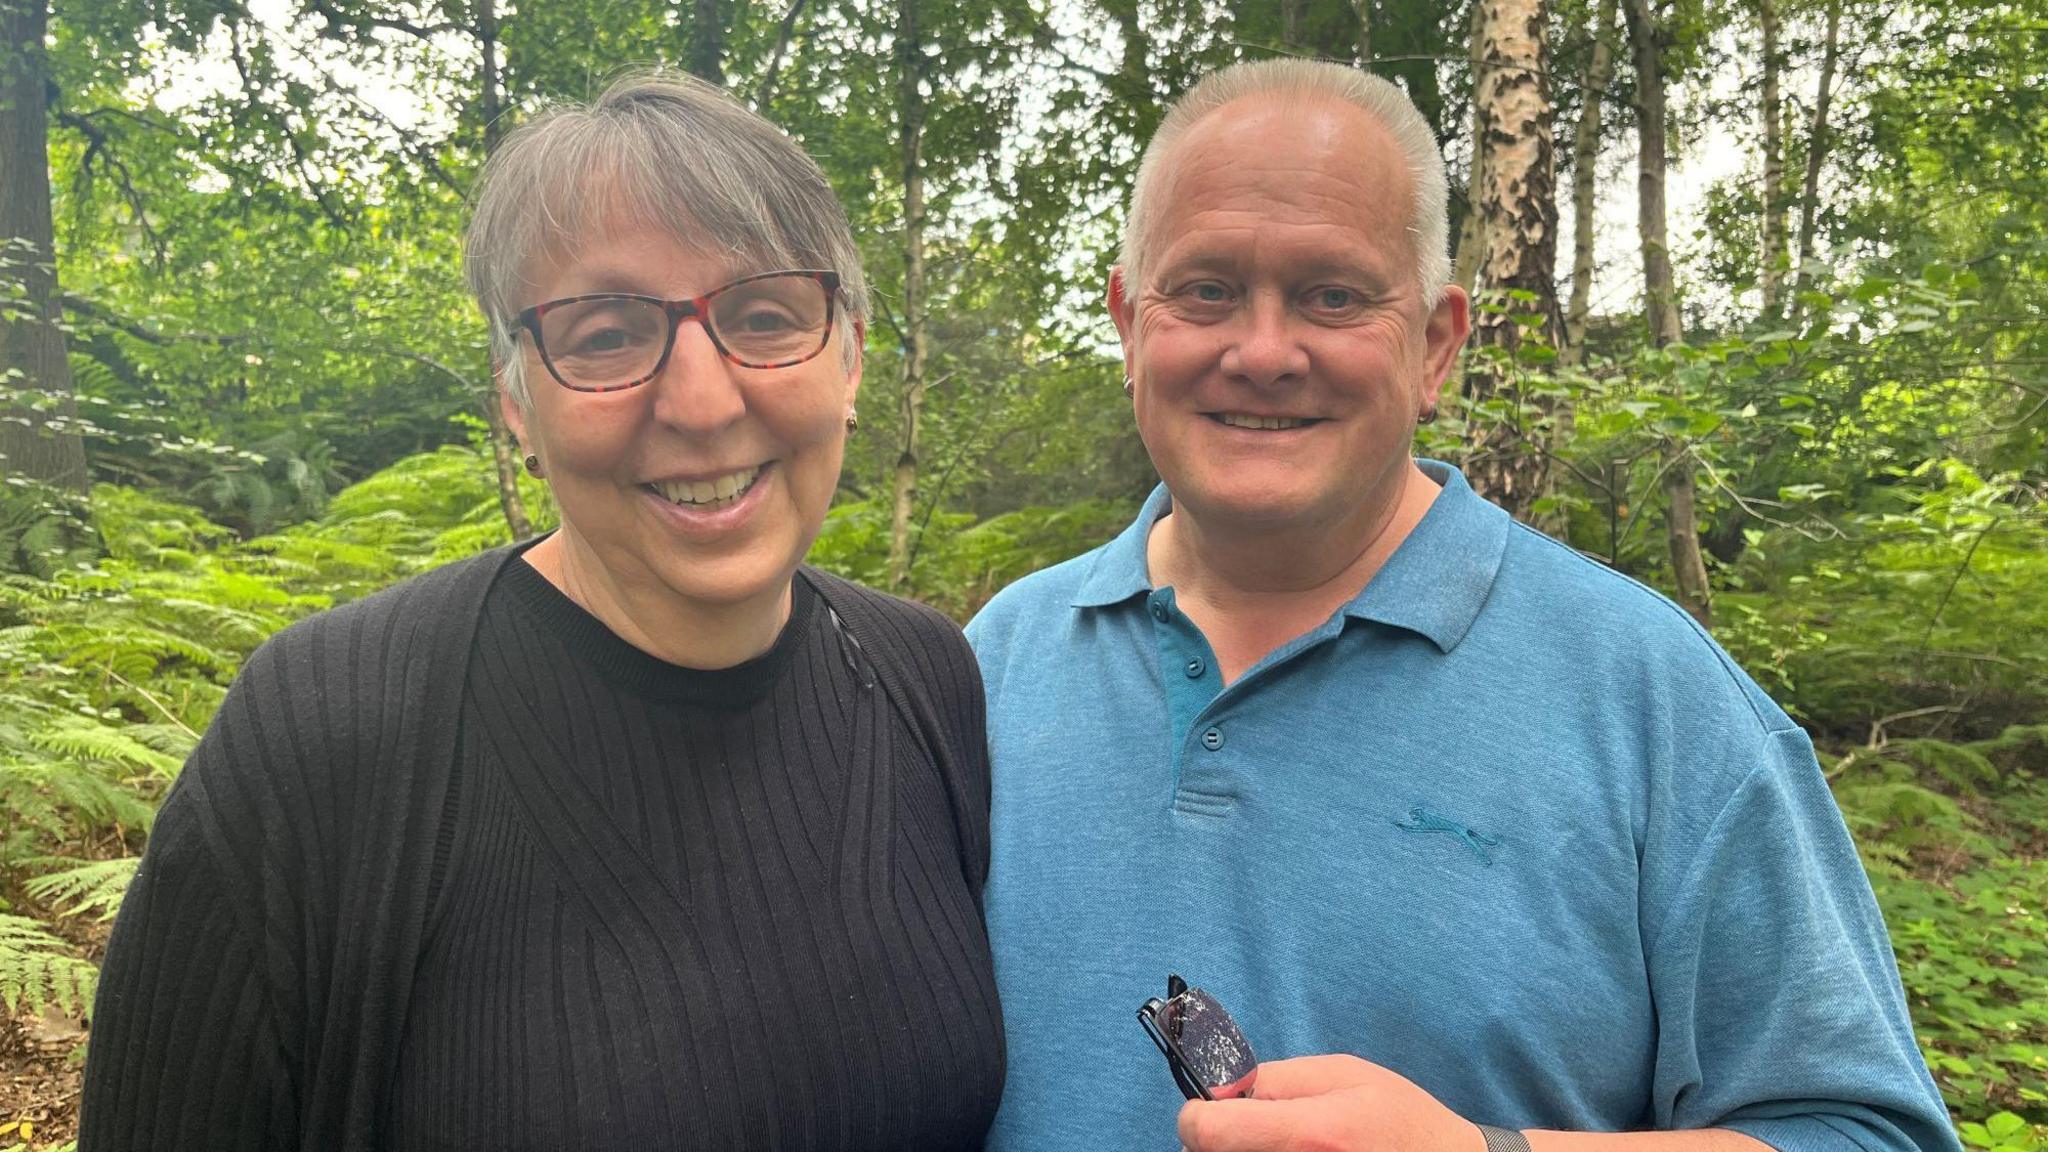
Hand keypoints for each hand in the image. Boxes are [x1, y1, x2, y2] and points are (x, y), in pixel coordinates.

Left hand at [1177, 1054, 1486, 1151]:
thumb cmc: (1399, 1119)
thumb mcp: (1344, 1073)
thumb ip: (1277, 1078)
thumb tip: (1222, 1088)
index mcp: (1307, 1133)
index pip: (1205, 1131)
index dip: (1195, 1115)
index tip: (1207, 1109)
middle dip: (1220, 1139)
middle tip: (1251, 1128)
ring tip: (1279, 1145)